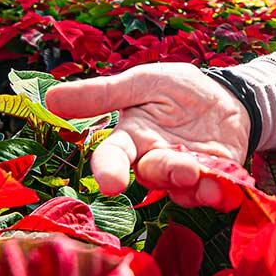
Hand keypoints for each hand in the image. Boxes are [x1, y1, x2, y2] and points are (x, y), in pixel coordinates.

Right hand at [45, 62, 251, 209]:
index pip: (113, 157)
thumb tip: (50, 99)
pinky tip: (223, 186)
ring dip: (192, 186)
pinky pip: (210, 193)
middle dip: (165, 173)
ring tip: (203, 175)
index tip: (111, 184)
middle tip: (184, 168)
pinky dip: (217, 192)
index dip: (109, 171)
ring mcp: (183, 173)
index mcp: (132, 137)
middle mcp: (153, 160)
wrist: (225, 96)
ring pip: (179, 189)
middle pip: (151, 175)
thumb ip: (101, 94)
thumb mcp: (141, 82)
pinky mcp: (213, 179)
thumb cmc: (177, 89)